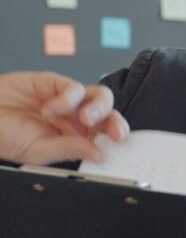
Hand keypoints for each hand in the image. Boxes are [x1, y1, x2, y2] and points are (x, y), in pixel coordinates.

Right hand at [0, 71, 128, 163]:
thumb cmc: (3, 137)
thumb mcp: (36, 152)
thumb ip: (67, 150)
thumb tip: (97, 154)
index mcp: (76, 139)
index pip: (106, 137)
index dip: (117, 139)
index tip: (122, 147)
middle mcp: (76, 119)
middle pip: (110, 116)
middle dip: (117, 124)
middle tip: (116, 134)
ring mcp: (68, 101)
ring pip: (101, 98)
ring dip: (99, 108)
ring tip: (85, 118)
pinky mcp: (55, 83)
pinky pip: (74, 89)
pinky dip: (66, 100)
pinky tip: (48, 109)